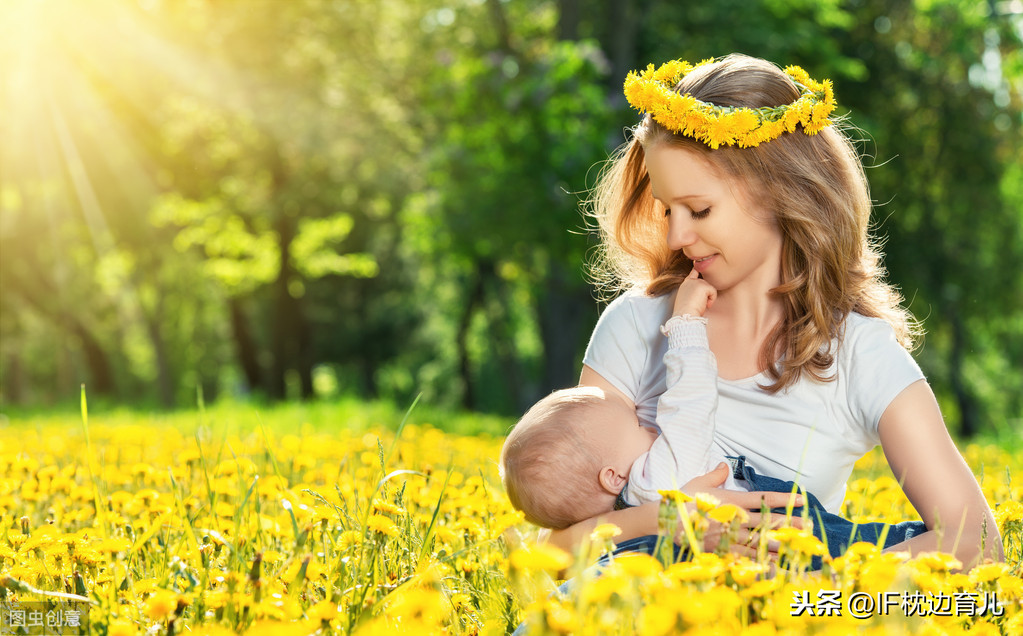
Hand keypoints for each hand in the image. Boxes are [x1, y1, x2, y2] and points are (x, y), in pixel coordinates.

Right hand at [673, 268, 717, 317]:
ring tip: (701, 305)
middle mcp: (690, 281)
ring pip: (711, 288)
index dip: (697, 268)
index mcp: (685, 285)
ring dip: (708, 298)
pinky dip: (711, 300)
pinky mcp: (703, 285)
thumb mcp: (688, 300)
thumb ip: (694, 293)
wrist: (685, 315)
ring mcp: (696, 282)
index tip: (696, 263)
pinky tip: (705, 305)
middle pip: (707, 283)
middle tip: (701, 304)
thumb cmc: (686, 313)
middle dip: (707, 294)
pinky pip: (713, 292)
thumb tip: (702, 295)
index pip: (693, 272)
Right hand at [681, 463, 807, 557]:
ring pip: (760, 540)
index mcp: (731, 500)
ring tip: (796, 545)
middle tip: (807, 526)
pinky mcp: (723, 549)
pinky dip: (760, 559)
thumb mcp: (698, 482)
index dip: (783, 499)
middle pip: (767, 521)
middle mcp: (734, 518)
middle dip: (789, 523)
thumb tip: (724, 465)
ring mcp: (729, 535)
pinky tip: (773, 562)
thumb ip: (715, 475)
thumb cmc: (682, 500)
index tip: (800, 499)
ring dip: (779, 542)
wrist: (666, 521)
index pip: (763, 499)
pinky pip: (745, 555)